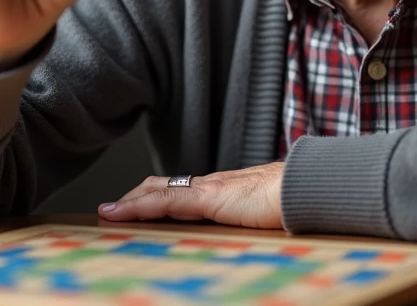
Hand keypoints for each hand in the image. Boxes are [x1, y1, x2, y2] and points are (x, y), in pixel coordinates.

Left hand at [97, 162, 283, 229]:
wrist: (309, 189)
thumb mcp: (268, 216)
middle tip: (113, 212)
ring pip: (157, 191)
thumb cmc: (296, 203)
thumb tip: (256, 232)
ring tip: (107, 214)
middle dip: (136, 198)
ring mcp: (209, 189)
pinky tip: (117, 214)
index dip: (157, 196)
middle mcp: (213, 185)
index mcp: (226, 190)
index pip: (183, 189)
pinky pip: (163, 200)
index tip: (138, 207)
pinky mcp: (208, 198)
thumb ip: (253, 220)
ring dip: (130, 202)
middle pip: (163, 185)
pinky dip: (136, 206)